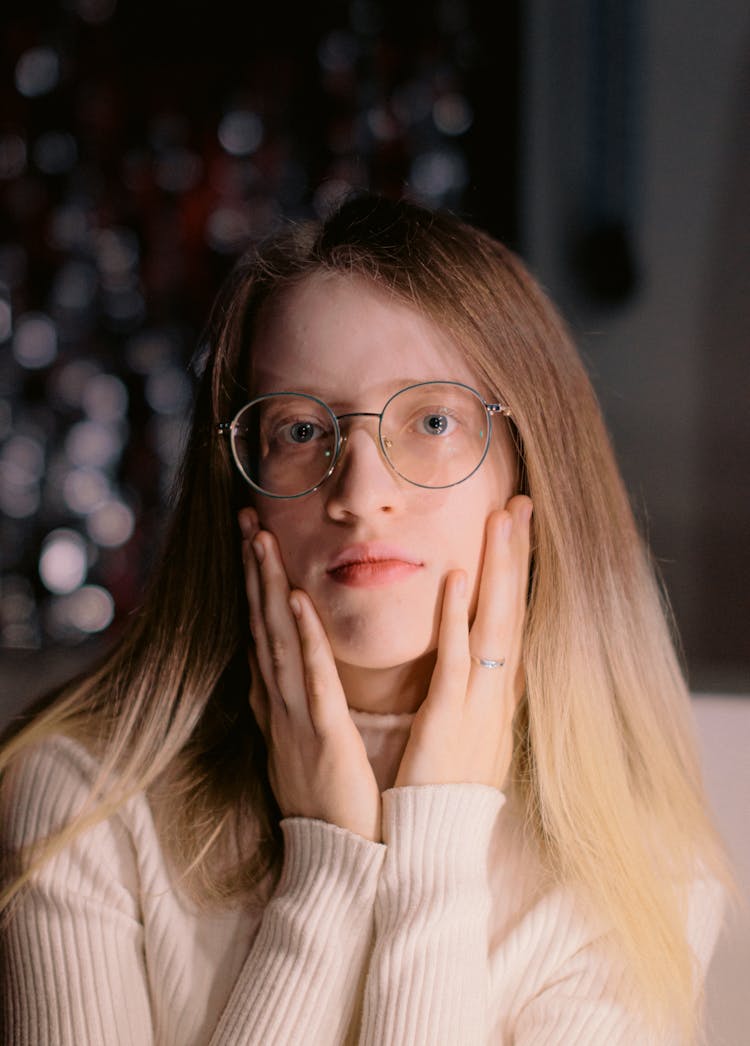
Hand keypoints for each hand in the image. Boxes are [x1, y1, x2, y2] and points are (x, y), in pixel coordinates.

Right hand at [239, 508, 382, 842]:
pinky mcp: (323, 734)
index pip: (264, 635)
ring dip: (269, 589)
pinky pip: (311, 678)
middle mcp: (279, 704)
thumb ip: (301, 706)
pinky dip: (302, 638)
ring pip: (278, 640)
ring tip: (261, 541)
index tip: (253, 545)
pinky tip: (297, 602)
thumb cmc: (332, 804)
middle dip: (254, 572)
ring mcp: (296, 717)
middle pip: (262, 626)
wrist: (337, 862)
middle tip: (247, 522)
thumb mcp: (308, 745)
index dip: (255, 588)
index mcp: (281, 705)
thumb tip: (292, 676)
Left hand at [393, 495, 532, 791]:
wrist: (436, 843)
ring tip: (503, 518)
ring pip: (494, 623)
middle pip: (513, 611)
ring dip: (499, 569)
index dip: (518, 574)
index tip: (517, 530)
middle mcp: (497, 692)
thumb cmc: (448, 789)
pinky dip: (459, 618)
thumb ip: (480, 694)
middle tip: (520, 503)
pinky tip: (460, 577)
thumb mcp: (474, 735)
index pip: (513, 621)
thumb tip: (494, 663)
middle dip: (516, 556)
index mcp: (498, 694)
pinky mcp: (449, 718)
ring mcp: (478, 703)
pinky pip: (456, 660)